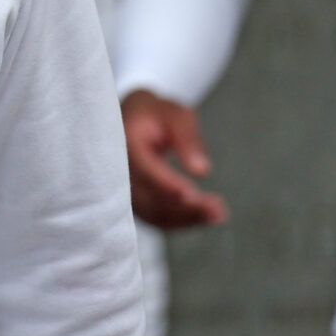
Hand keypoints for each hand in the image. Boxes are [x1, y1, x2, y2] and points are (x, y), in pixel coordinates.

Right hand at [123, 89, 227, 229]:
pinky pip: (155, 218)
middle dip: (184, 208)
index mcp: (123, 142)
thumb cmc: (156, 114)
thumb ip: (188, 138)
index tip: (193, 195)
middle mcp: (116, 170)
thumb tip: (203, 171)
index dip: (166, 184)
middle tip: (218, 211)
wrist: (132, 121)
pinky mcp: (133, 203)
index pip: (144, 169)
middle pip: (148, 197)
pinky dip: (181, 221)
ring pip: (153, 213)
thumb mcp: (175, 115)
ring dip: (186, 218)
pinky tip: (206, 217)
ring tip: (219, 214)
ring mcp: (121, 190)